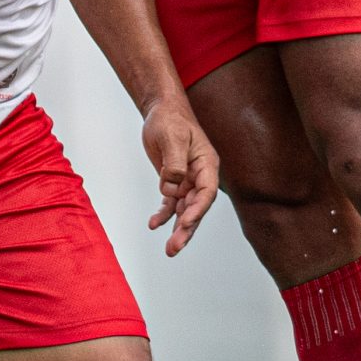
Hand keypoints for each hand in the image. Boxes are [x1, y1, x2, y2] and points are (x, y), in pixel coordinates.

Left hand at [141, 98, 219, 256]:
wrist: (161, 111)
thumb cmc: (170, 120)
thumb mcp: (172, 138)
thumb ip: (174, 164)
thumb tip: (171, 188)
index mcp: (207, 164)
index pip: (207, 193)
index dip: (197, 210)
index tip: (185, 223)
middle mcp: (200, 175)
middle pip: (196, 207)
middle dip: (187, 229)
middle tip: (175, 247)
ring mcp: (187, 180)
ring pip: (184, 210)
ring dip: (177, 229)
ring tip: (170, 249)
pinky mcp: (173, 181)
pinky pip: (170, 203)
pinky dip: (163, 215)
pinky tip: (154, 224)